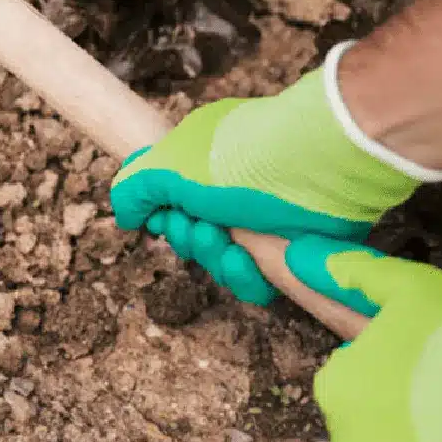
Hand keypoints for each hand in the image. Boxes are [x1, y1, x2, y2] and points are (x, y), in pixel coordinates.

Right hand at [111, 43, 441, 304]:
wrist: (317, 170)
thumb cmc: (241, 160)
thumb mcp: (170, 165)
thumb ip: (136, 188)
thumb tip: (124, 214)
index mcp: (202, 162)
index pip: (167, 198)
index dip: (162, 214)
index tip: (166, 216)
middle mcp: (229, 190)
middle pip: (190, 235)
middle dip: (189, 237)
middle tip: (202, 226)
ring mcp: (259, 221)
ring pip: (218, 262)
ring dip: (215, 258)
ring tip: (229, 242)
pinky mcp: (287, 249)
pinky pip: (252, 280)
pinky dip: (245, 277)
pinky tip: (250, 260)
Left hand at [313, 246, 441, 441]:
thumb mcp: (410, 288)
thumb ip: (357, 275)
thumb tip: (308, 257)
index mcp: (338, 385)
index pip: (353, 368)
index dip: (393, 356)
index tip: (429, 355)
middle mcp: (350, 440)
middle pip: (376, 412)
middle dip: (407, 397)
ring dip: (432, 434)